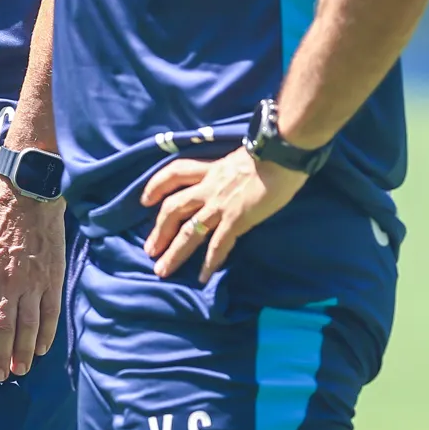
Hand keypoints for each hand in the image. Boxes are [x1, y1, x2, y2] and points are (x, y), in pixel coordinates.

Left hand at [0, 175, 65, 381]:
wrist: (28, 194)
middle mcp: (6, 283)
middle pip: (2, 329)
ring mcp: (32, 282)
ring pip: (28, 327)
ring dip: (23, 352)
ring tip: (20, 370)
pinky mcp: (52, 279)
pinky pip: (50, 313)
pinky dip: (46, 334)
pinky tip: (42, 349)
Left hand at [142, 147, 306, 281]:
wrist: (282, 153)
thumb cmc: (271, 151)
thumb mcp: (241, 157)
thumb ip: (230, 171)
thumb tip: (233, 180)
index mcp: (211, 169)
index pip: (175, 173)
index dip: (156, 185)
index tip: (145, 200)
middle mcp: (209, 187)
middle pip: (173, 208)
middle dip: (159, 230)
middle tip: (150, 250)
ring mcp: (220, 204)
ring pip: (188, 231)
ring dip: (174, 253)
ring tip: (162, 270)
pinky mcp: (236, 219)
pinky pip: (218, 245)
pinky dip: (209, 262)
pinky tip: (203, 277)